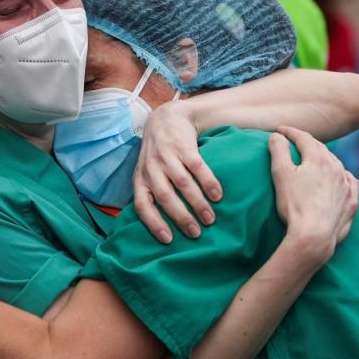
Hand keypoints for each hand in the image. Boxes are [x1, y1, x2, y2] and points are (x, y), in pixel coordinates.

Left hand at [133, 100, 222, 242]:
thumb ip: (150, 192)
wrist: (165, 118)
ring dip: (198, 203)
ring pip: (183, 184)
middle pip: (165, 197)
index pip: (142, 205)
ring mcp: (167, 156)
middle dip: (181, 217)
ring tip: (210, 219)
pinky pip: (197, 167)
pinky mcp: (183, 147)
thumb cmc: (156, 154)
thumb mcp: (146, 172)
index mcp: (140, 179)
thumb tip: (162, 225)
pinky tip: (218, 195)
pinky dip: (208, 182)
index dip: (153, 224)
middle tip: (196, 233)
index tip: (168, 240)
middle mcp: (151, 168)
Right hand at [268, 127, 358, 268]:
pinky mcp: (352, 202)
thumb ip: (278, 151)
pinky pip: (350, 182)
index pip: (304, 138)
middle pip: (321, 149)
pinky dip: (343, 176)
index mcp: (318, 159)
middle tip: (295, 142)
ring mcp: (346, 185)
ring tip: (315, 159)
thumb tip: (277, 136)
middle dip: (307, 143)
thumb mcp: (280, 174)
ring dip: (325, 158)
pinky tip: (341, 178)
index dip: (290, 132)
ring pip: (336, 164)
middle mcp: (336, 168)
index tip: (280, 130)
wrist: (315, 236)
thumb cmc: (294, 205)